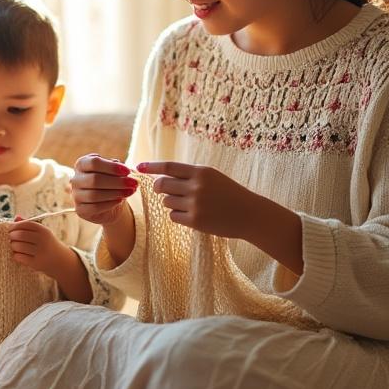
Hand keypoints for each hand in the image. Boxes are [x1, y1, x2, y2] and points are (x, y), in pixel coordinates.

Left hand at [8, 217, 71, 276]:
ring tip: (14, 246)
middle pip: (20, 235)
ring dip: (13, 246)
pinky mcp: (37, 263)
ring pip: (18, 246)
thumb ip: (29, 224)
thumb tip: (16, 218)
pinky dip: (16, 255)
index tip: (10, 229)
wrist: (62, 261)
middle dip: (11, 236)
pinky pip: (19, 257)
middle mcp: (43, 240)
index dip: (15, 226)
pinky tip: (18, 255)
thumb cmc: (48, 244)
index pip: (25, 224)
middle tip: (10, 238)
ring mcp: (40, 252)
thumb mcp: (42, 233)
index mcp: (44, 230)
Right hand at [71, 154, 136, 225]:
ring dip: (115, 193)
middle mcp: (75, 179)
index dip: (111, 167)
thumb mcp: (115, 173)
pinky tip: (120, 200)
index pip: (94, 162)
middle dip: (117, 181)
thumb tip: (122, 167)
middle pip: (95, 179)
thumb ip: (118, 168)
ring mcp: (76, 195)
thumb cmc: (112, 184)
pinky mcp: (80, 210)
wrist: (110, 204)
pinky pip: (95, 207)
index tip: (127, 171)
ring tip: (130, 191)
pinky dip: (110, 203)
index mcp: (82, 164)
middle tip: (133, 183)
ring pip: (94, 194)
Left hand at [135, 161, 257, 238]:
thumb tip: (162, 176)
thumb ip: (190, 175)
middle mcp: (196, 186)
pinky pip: (173, 216)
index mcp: (201, 172)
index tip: (137, 167)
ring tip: (188, 204)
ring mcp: (195, 204)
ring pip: (166, 202)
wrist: (250, 214)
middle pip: (162, 185)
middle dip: (159, 188)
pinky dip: (177, 216)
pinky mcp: (195, 221)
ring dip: (171, 203)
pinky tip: (191, 215)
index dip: (151, 167)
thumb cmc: (230, 194)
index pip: (168, 167)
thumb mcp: (212, 177)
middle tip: (163, 190)